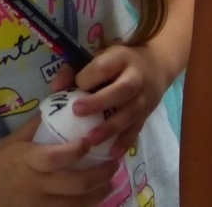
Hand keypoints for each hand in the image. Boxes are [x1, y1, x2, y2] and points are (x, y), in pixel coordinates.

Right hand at [0, 115, 120, 205]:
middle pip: (76, 185)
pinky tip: (93, 198)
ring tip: (111, 182)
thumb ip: (38, 125)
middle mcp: (36, 185)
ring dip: (99, 193)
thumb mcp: (12, 141)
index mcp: (28, 161)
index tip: (93, 140)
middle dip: (102, 175)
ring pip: (77, 204)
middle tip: (115, 163)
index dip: (79, 150)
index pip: (57, 157)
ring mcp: (38, 205)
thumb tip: (64, 103)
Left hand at [63, 44, 168, 158]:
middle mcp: (136, 77)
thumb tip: (55, 89)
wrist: (156, 67)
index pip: (104, 66)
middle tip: (77, 111)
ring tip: (91, 140)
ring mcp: (144, 97)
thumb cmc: (117, 64)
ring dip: (111, 127)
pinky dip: (125, 141)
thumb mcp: (99, 57)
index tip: (76, 85)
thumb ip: (74, 71)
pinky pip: (136, 129)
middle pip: (123, 89)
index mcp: (121, 59)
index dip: (88, 76)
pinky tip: (112, 154)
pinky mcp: (147, 113)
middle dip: (100, 101)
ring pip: (131, 113)